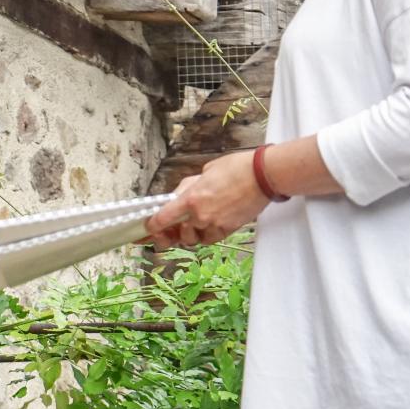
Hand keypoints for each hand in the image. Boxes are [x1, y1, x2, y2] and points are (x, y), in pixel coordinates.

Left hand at [138, 150, 271, 248]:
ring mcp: (215, 224)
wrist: (262, 176)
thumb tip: (178, 197)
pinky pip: (211, 239)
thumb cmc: (235, 169)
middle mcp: (201, 215)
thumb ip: (188, 188)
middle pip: (178, 235)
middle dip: (171, 234)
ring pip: (195, 239)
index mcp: (191, 198)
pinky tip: (207, 224)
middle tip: (167, 232)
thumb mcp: (204, 173)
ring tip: (192, 223)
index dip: (152, 226)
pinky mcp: (229, 229)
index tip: (148, 228)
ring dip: (190, 234)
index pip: (163, 218)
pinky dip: (206, 235)